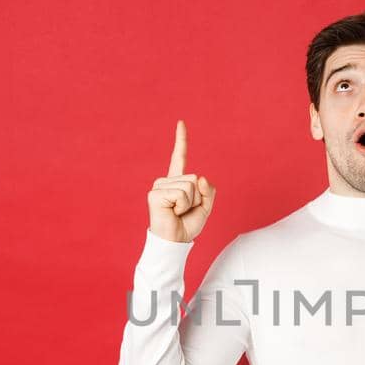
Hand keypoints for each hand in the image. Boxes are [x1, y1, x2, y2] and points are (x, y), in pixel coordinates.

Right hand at [147, 120, 216, 242]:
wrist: (175, 242)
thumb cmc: (187, 225)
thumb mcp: (205, 207)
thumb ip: (208, 191)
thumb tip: (200, 178)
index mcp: (177, 181)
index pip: (179, 157)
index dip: (181, 140)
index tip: (181, 123)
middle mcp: (166, 181)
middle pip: (194, 178)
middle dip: (197, 198)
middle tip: (184, 211)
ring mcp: (159, 186)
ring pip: (189, 186)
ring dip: (190, 203)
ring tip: (178, 212)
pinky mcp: (155, 194)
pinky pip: (182, 194)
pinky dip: (182, 206)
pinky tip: (173, 213)